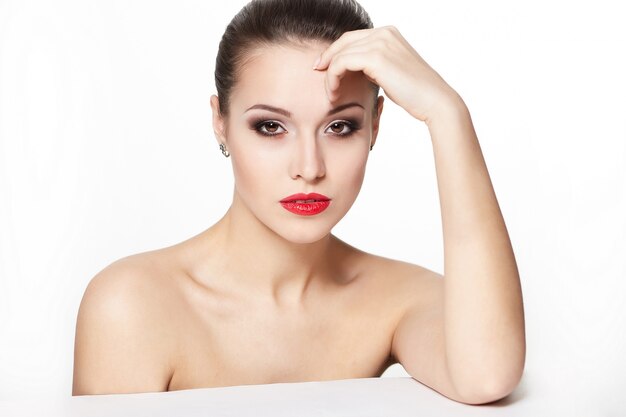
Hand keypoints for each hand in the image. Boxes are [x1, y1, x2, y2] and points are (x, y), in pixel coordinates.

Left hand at [314, 26, 463, 124]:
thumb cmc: (415, 94)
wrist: (435, 101)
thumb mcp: (392, 73)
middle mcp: (384, 33)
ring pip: (340, 53)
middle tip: (316, 74)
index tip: (323, 68)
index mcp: (389, 33)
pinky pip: (341, 63)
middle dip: (327, 58)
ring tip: (330, 94)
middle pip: (344, 41)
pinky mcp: (375, 57)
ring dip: (329, 74)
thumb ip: (374, 65)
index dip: (335, 51)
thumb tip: (355, 69)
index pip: (353, 38)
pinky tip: (333, 93)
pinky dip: (333, 78)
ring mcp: (380, 42)